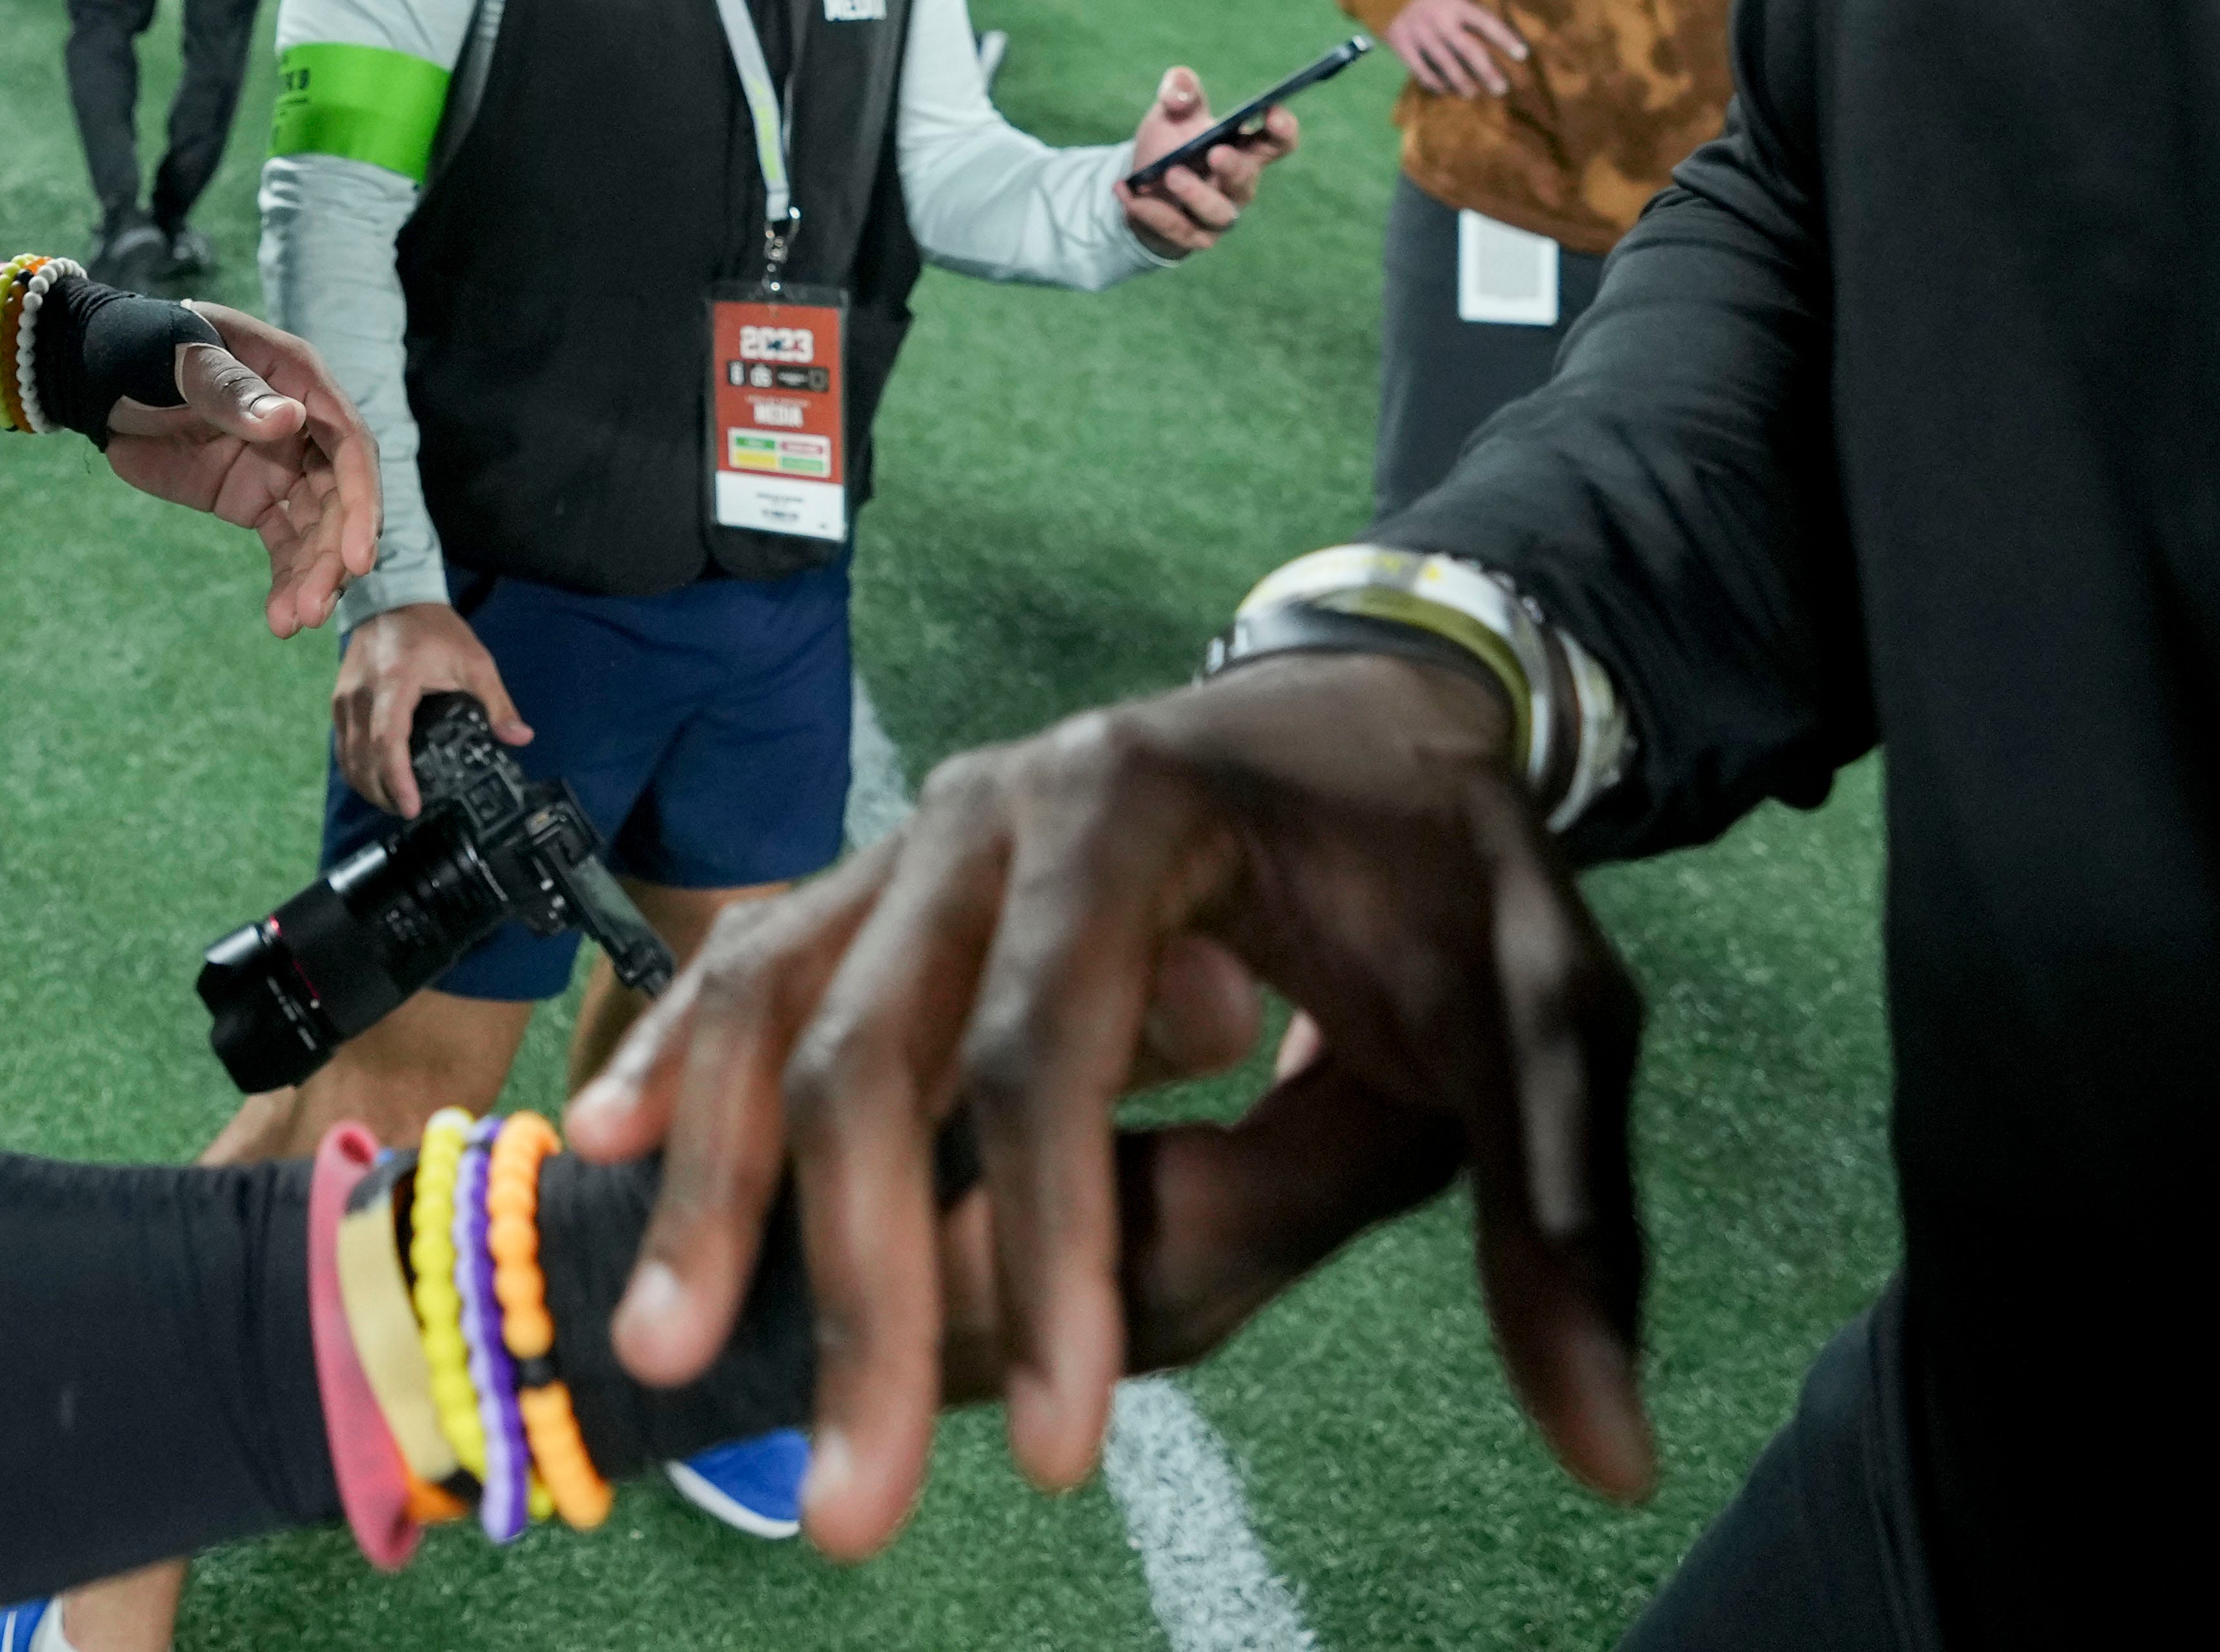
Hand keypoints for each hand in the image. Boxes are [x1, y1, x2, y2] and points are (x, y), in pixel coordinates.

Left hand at [93, 301, 378, 635]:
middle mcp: (304, 426)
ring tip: (293, 622)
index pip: (350, 446)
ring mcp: (282, 466)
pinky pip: (284, 545)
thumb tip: (290, 420)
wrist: (101, 380)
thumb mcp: (182, 363)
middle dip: (332, 555)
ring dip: (313, 576)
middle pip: (340, 498)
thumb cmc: (144, 351)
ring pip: (317, 529)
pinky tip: (279, 621)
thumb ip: (231, 392)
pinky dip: (287, 581)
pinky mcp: (255, 499)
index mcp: (299, 381)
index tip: (357, 558)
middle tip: (312, 609)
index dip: (359, 501)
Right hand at [333, 600, 530, 814]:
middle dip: (382, 793)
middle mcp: (362, 693)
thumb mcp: (476, 661)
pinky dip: (355, 768)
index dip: (397, 780)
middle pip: (362, 758)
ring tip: (394, 803)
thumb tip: (520, 738)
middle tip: (409, 812)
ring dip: (367, 786)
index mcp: (395, 682)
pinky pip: (342, 744)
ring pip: (346, 756)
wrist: (393, 596)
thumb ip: (497, 703)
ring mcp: (345, 697)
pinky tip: (375, 781)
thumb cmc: (435, 629)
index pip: (388, 742)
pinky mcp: (339, 699)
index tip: (412, 807)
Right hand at [562, 653, 1648, 1557]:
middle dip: (858, 1288)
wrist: (1359, 704)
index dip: (1050, 1251)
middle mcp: (986, 806)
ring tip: (655, 1353)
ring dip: (717, 1189)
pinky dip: (679, 1072)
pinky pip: (748, 977)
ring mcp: (913, 841)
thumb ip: (1562, 1217)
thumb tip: (1612, 1456)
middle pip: (880, 1052)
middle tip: (856, 1514)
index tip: (1065, 1449)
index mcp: (1133, 808)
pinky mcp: (879, 887)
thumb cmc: (1446, 867)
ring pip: (778, 1012)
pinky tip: (607, 1164)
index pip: (1054, 1049)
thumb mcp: (1544, 1010)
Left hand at [1119, 68, 1292, 257]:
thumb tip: (1178, 95)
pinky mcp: (1192, 237)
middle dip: (1233, 167)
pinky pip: (1179, 230)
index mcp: (1244, 149)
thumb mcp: (1171, 110)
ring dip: (1195, 195)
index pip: (1278, 142)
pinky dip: (1152, 212)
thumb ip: (1179, 90)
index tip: (1271, 111)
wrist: (1140, 185)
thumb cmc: (1169, 143)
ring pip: (1218, 214)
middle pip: (1246, 178)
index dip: (1282, 130)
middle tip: (1215, 154)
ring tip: (1170, 174)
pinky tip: (1128, 192)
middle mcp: (1238, 184)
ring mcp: (1217, 214)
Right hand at [1388, 0, 1529, 98]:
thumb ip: (1468, 11)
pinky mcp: (1402, 44)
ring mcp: (1419, 32)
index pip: (1486, 22)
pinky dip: (1433, 82)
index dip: (1504, 38)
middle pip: (1468, 49)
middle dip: (1486, 71)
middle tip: (1500, 88)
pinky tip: (1443, 90)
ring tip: (1472, 94)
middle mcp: (1439, 19)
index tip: (1521, 55)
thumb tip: (1497, 35)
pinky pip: (1420, 69)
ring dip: (1461, 81)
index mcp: (1455, 4)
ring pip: (1445, 63)